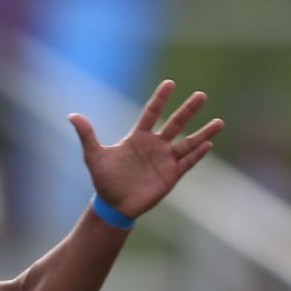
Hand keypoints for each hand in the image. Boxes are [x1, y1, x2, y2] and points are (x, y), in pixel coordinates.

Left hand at [69, 79, 223, 219]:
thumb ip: (87, 135)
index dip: (160, 99)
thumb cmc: (104, 180)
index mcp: (138, 137)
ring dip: (203, 133)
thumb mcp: (93, 156)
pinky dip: (197, 154)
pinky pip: (187, 163)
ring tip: (219, 122)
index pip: (151, 113)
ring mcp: (165, 160)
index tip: (170, 84)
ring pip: (187, 143)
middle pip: (175, 123)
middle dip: (188, 110)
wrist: (113, 206)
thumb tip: (71, 115)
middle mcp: (155, 146)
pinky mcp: (171, 176)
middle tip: (201, 95)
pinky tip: (208, 144)